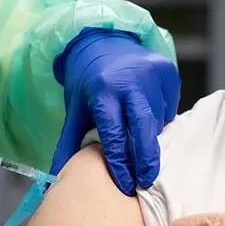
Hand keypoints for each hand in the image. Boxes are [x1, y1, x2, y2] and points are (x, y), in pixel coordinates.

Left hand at [51, 27, 180, 195]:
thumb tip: (55, 180)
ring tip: (137, 138)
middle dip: (146, 159)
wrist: (102, 40)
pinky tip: (146, 115)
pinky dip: (161, 118)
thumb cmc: (87, 82)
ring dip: (150, 136)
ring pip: (158, 120)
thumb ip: (69, 145)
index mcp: (103, 91)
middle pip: (144, 128)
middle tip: (145, 181)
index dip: (121, 163)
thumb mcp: (75, 110)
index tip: (126, 185)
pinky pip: (169, 107)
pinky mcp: (168, 71)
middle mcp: (130, 80)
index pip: (114, 135)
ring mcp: (152, 73)